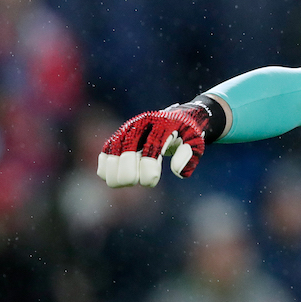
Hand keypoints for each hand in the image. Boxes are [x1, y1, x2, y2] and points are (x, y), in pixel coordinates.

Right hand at [97, 100, 211, 187]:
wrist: (175, 118)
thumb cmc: (186, 134)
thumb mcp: (196, 142)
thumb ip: (189, 156)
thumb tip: (177, 172)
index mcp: (161, 125)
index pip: (150, 148)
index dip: (148, 170)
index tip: (152, 182)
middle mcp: (140, 125)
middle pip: (126, 153)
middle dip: (131, 175)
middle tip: (144, 182)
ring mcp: (125, 131)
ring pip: (111, 156)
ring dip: (117, 176)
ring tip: (130, 183)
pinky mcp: (117, 138)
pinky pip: (104, 157)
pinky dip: (106, 172)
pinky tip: (118, 178)